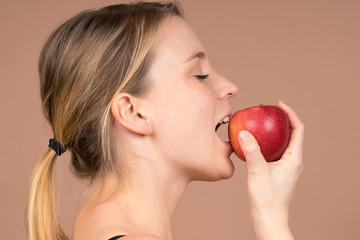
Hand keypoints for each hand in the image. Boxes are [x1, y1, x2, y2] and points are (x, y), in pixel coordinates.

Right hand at [238, 100, 304, 223]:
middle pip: (293, 134)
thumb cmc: (267, 197)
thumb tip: (243, 132)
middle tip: (269, 112)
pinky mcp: (280, 173)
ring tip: (263, 124)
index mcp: (294, 158)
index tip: (279, 104)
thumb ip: (251, 151)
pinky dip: (269, 143)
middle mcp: (294, 161)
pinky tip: (256, 144)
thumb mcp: (257, 171)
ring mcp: (288, 168)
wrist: (269, 217)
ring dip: (276, 132)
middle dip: (283, 120)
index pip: (298, 129)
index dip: (291, 114)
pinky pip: (277, 152)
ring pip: (285, 143)